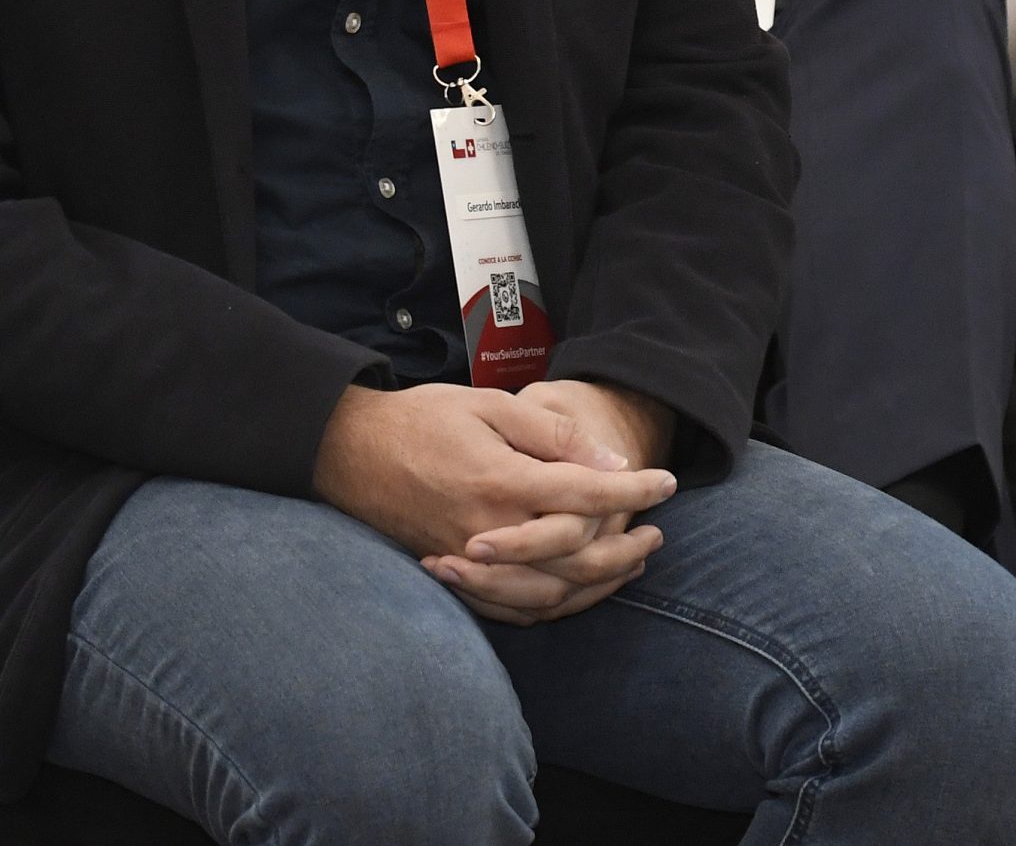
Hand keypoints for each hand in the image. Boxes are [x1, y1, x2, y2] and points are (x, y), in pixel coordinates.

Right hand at [311, 382, 674, 594]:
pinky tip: (576, 590)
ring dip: (597, 584)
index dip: (634, 490)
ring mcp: (467, 562)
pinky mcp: (451, 576)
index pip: (586, 495)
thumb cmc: (423, 418)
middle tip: (659, 533)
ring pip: (548, 593)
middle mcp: (488, 531)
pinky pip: (510, 609)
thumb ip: (551, 435)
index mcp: (501, 481)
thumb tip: (608, 462)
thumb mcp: (490, 406)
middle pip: (576, 558)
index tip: (668, 483)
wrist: (348, 450)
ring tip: (631, 564)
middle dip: (625, 547)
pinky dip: (552, 606)